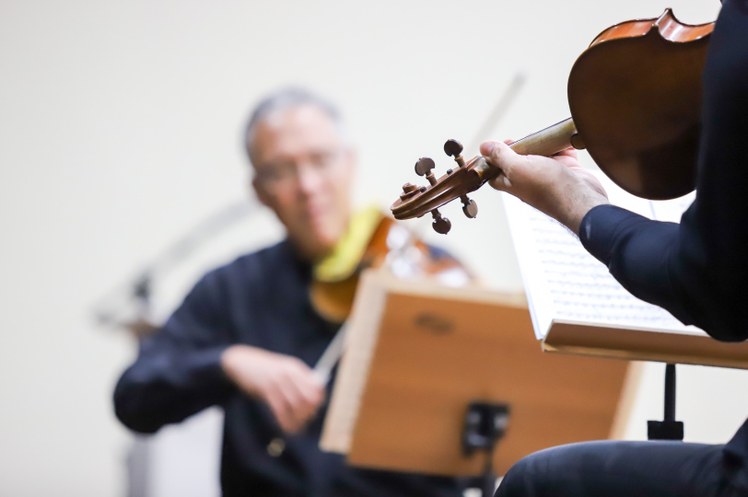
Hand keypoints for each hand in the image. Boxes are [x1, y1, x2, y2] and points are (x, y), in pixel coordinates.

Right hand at [220, 345, 324, 432]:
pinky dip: (286, 421)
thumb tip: (315, 399)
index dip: (318, 400)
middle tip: (305, 419)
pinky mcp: (266, 390)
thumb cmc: (265, 369)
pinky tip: (287, 427)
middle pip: (308, 397)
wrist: (242, 362)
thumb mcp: (284, 369)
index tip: (314, 409)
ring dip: (298, 419)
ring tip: (297, 427)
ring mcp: (278, 381)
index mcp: (296, 368)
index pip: (317, 386)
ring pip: (296, 405)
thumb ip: (299, 380)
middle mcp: (289, 373)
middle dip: (309, 412)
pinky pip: (280, 410)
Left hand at [480, 140, 608, 233]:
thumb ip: (501, 156)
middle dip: (522, 145)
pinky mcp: (565, 170)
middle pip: (519, 158)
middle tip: (526, 139)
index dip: (493, 157)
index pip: (495, 171)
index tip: (499, 144)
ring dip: (544, 143)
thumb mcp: (518, 168)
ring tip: (547, 137)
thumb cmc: (549, 188)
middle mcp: (528, 180)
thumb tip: (484, 147)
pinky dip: (563, 145)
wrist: (583, 199)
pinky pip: (562, 153)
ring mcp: (548, 175)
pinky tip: (564, 141)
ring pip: (541, 153)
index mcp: (512, 182)